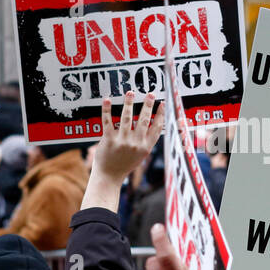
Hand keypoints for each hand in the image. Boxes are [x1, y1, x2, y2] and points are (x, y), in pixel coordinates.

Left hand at [81, 91, 164, 212]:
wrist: (109, 176)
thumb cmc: (124, 165)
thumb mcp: (140, 155)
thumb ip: (145, 141)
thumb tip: (154, 125)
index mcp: (145, 147)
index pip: (157, 128)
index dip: (161, 115)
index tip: (162, 104)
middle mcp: (135, 143)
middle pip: (144, 120)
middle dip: (148, 105)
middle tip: (150, 94)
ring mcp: (122, 141)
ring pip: (127, 117)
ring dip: (129, 103)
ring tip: (130, 93)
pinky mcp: (109, 139)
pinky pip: (108, 121)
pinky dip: (106, 109)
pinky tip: (107, 100)